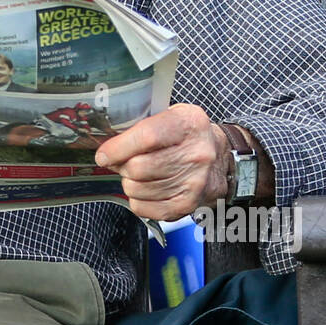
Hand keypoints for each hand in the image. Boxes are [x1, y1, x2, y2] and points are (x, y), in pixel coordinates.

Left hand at [94, 104, 230, 222]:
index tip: (104, 155)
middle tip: (124, 163)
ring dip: (129, 183)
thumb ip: (142, 125)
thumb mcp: (172, 116)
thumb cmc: (187, 136)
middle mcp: (196, 154)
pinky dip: (137, 200)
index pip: (147, 136)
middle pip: (139, 167)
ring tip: (139, 175)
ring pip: (138, 189)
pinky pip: (145, 208)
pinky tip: (146, 190)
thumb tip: (107, 148)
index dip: (119, 148)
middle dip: (122, 167)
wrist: (221, 160)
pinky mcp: (188, 205)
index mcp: (189, 124)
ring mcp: (194, 182)